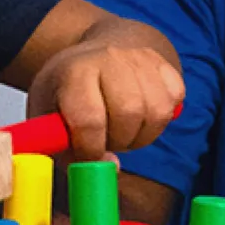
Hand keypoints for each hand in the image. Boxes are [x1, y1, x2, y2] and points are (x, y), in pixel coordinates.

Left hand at [28, 20, 184, 158]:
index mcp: (74, 73)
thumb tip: (111, 167)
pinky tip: (142, 115)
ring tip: (125, 130)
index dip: (92, 149)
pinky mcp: (162, 62)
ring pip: (157, 110)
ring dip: (143, 134)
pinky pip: (176, 97)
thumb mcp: (49, 118)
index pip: (89, 119)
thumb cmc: (68, 92)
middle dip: (121, 140)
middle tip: (109, 142)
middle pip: (129, 112)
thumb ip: (68, 150)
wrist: (92, 57)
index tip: (88, 158)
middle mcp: (108, 58)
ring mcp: (139, 58)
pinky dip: (162, 117)